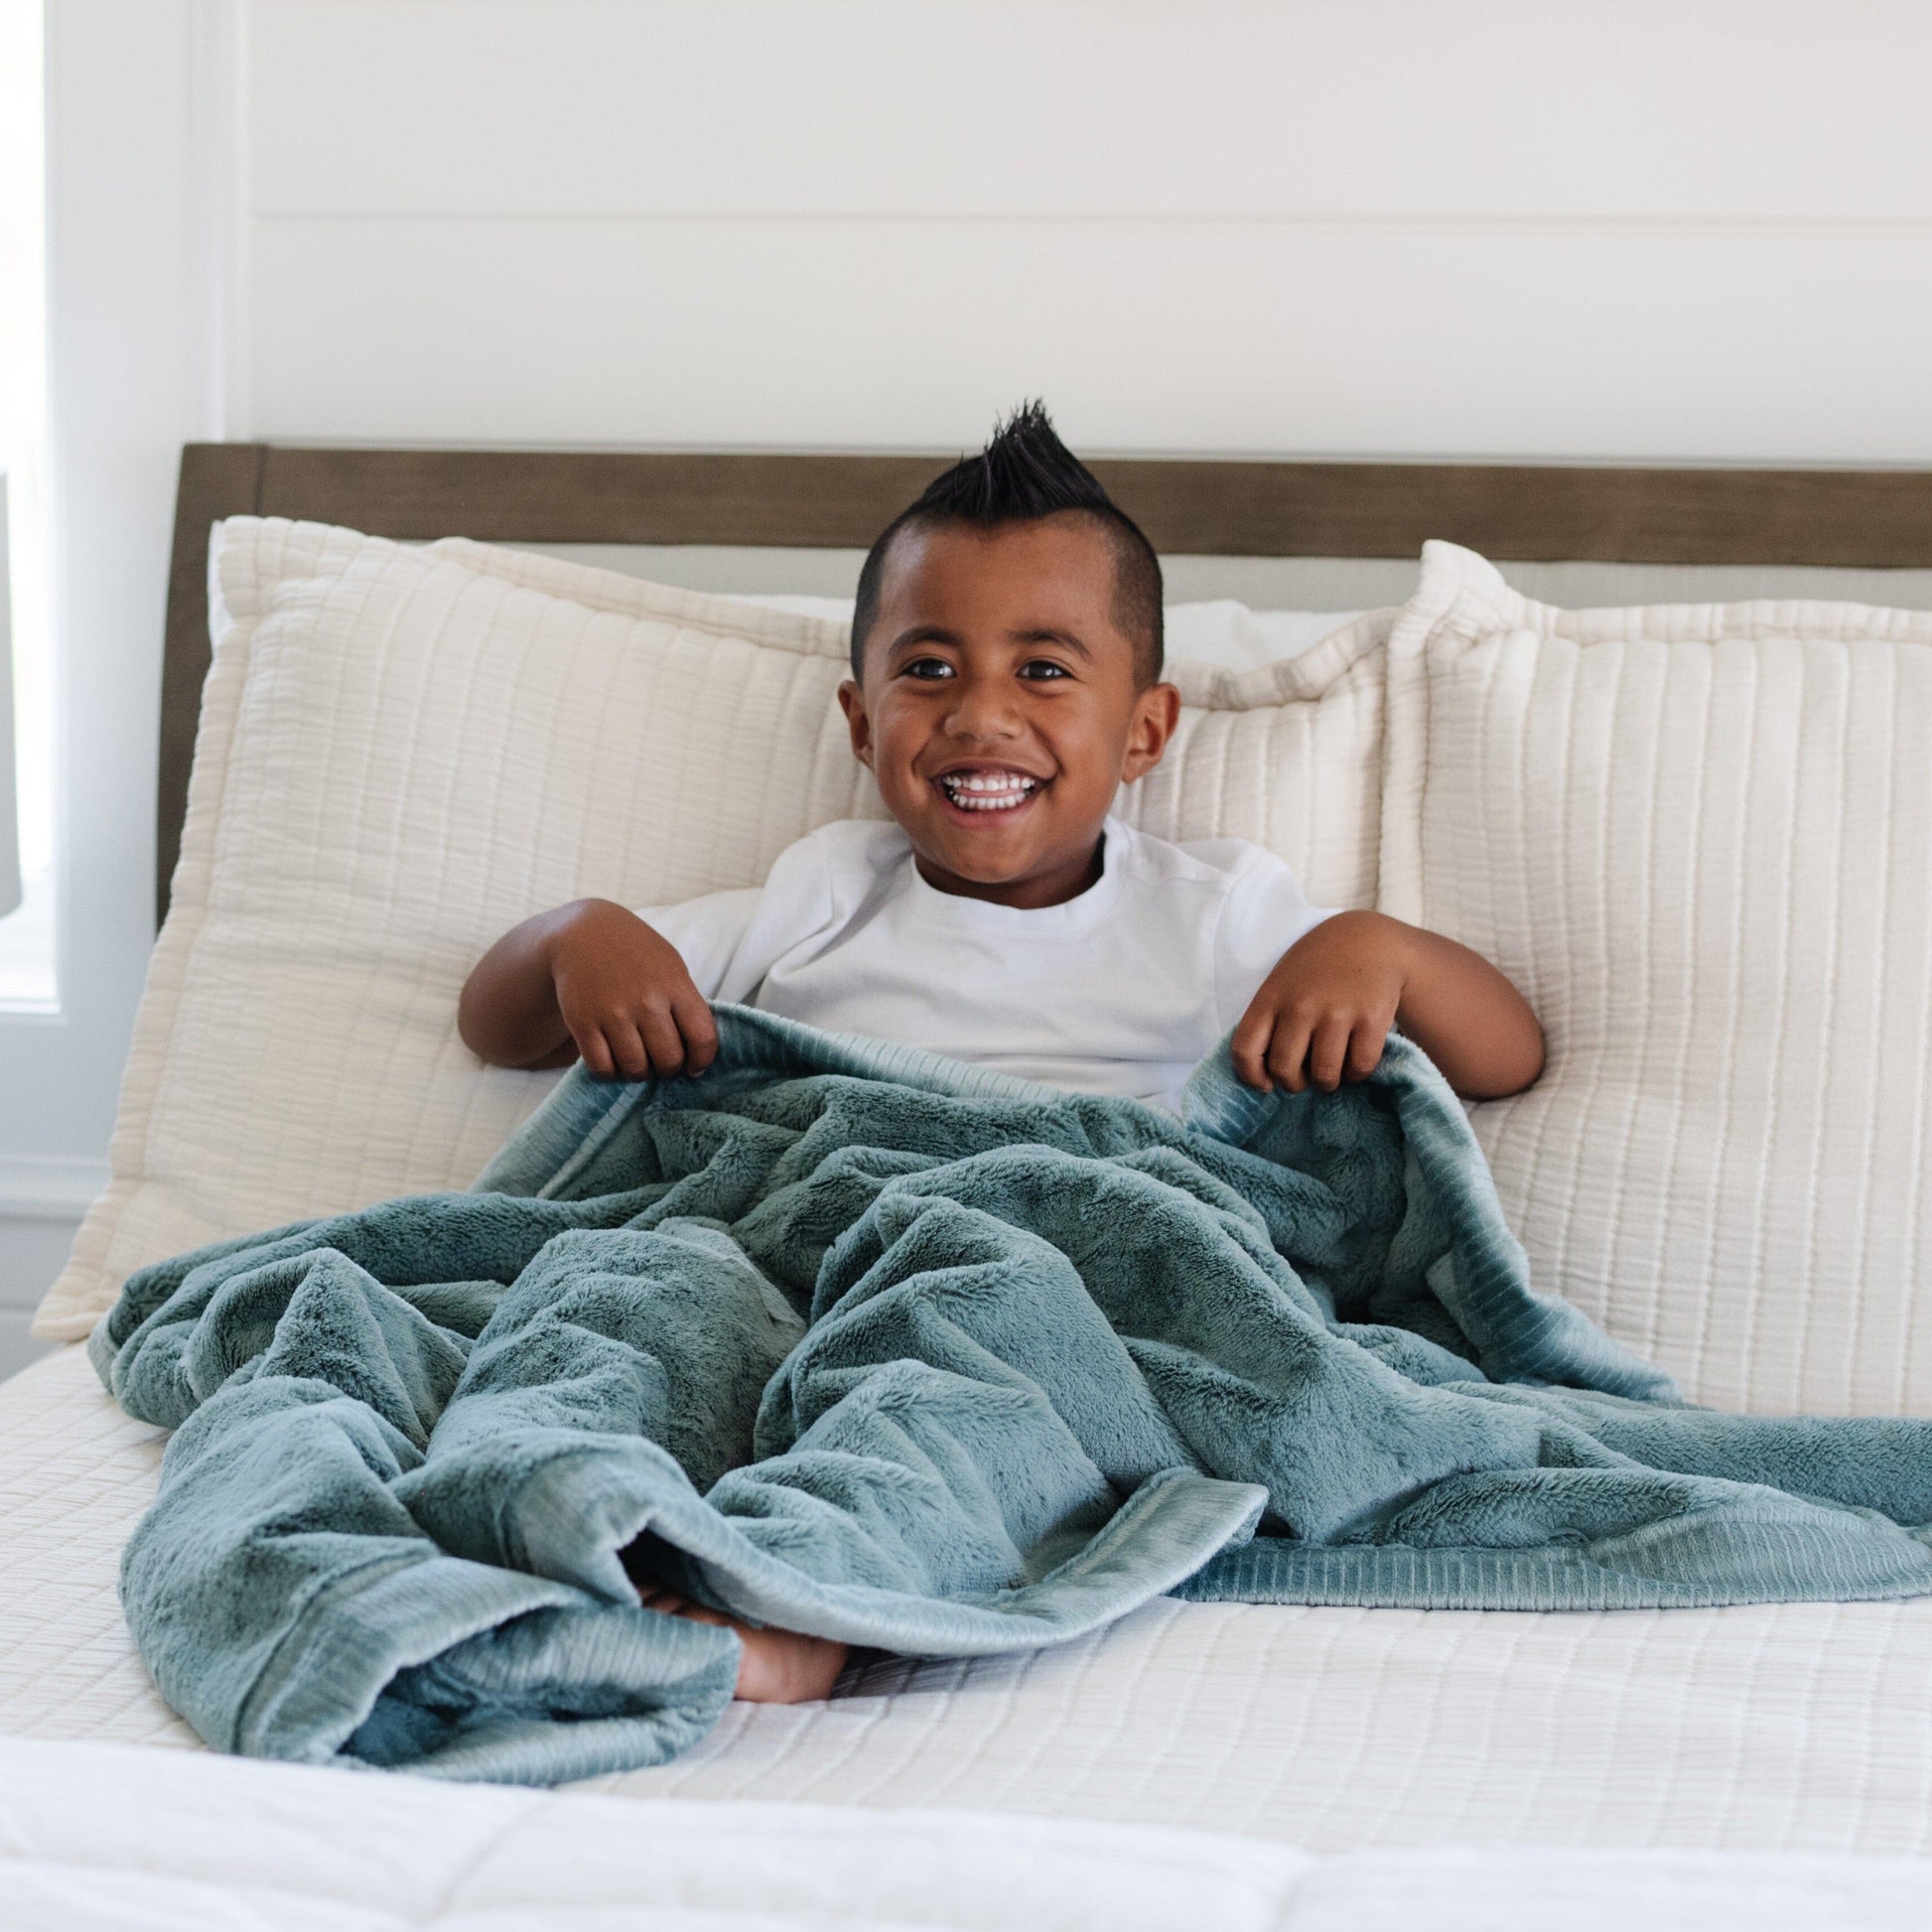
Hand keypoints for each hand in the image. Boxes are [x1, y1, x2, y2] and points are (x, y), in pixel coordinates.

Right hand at [547, 901, 717, 1080]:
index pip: (702, 1037)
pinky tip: (612, 1060)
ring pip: (636, 1068)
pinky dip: (610, 1072)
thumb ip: (685, 1003)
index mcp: (675, 985)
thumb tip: (697, 1049)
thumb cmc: (635, 953)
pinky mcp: (583, 1023)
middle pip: (669, 1060)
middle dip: (668, 1069)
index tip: (695, 1067)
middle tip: (661, 1062)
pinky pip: (602, 1067)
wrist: (583, 934)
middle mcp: (647, 1001)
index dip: (702, 1060)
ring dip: (639, 1073)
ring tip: (637, 1061)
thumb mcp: (671, 966)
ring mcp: (613, 1013)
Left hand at [1231, 910, 1407, 1093]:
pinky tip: (1354, 1060)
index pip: (1245, 1049)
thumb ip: (1270, 1020)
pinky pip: (1359, 1067)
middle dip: (1294, 1084)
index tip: (1265, 1084)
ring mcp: (1337, 1012)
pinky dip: (1357, 1074)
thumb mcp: (1282, 983)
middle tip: (1305, 1077)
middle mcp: (1301, 1006)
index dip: (1251, 1075)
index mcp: (1271, 998)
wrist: (1369, 940)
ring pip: (1324, 1076)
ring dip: (1327, 1082)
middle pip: (1284, 1069)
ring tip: (1331, 1070)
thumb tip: (1264, 1073)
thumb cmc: (1317, 968)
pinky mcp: (1371, 1019)